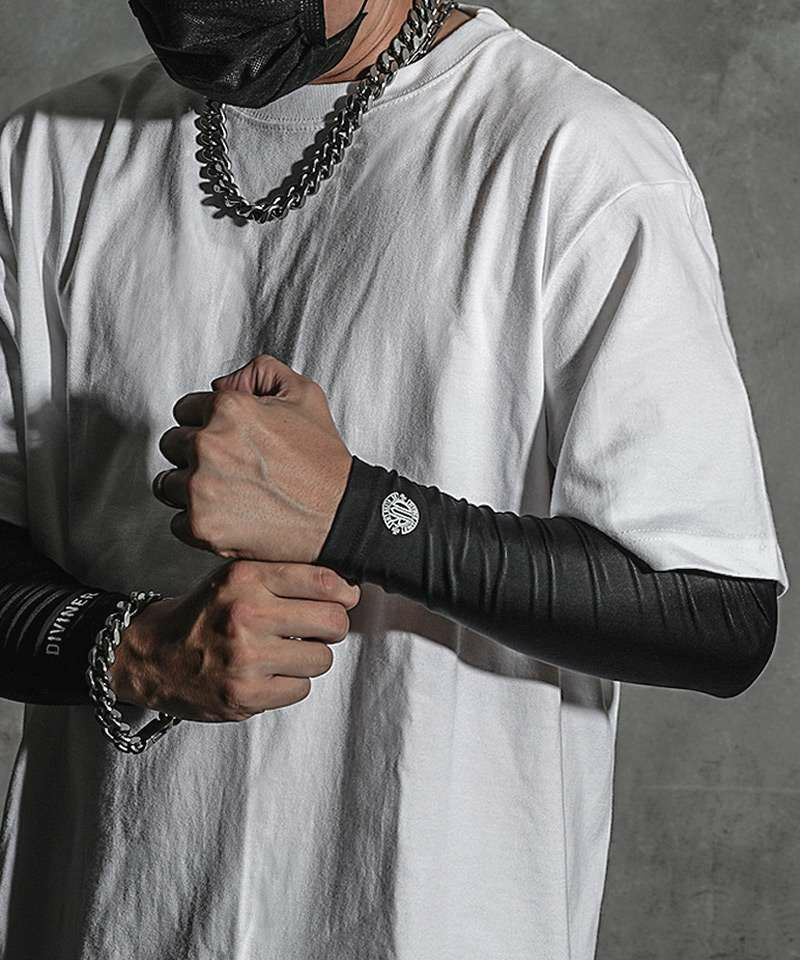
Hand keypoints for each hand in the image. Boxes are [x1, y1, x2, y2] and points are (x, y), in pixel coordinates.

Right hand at [109, 559, 360, 722]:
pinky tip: (268, 675)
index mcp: (246, 578)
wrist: (152, 657)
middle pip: (333, 622)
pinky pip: (301, 689)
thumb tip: (344, 588)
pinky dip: (290, 685)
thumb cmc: (203, 615)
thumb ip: (282, 576)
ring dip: (310, 659)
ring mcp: (245, 658)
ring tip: (285, 653)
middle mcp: (246, 614)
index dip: (345, 593)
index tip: (345, 599)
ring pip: (322, 660)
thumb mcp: (235, 578)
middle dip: (332, 627)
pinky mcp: (244, 695)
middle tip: (318, 629)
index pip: (323, 582)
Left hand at [153, 354, 352, 563]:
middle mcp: (208, 445)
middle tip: (228, 468)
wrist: (341, 514)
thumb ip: (260, 372)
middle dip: (194, 454)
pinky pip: (177, 522)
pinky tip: (229, 517)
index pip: (184, 409)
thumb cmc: (323, 460)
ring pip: (167, 483)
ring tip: (226, 493)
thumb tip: (220, 384)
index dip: (205, 423)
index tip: (226, 440)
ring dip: (190, 488)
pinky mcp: (203, 525)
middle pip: (171, 445)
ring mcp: (202, 487)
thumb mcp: (304, 394)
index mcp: (228, 408)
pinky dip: (199, 522)